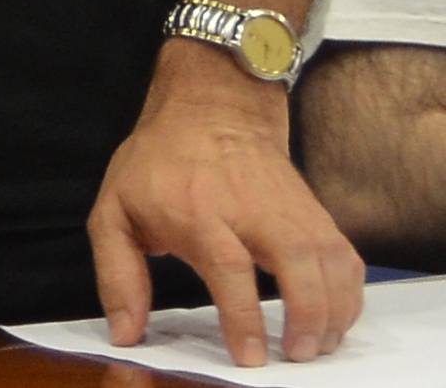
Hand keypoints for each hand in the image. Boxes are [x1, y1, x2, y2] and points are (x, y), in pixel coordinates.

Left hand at [88, 41, 364, 364]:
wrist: (210, 108)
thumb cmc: (157, 165)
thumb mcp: (115, 209)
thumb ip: (117, 273)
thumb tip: (124, 334)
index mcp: (196, 210)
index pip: (228, 265)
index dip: (242, 315)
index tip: (250, 356)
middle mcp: (250, 207)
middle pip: (295, 260)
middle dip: (305, 315)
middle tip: (296, 356)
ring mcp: (290, 208)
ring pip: (328, 260)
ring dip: (332, 311)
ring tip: (315, 348)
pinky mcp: (315, 212)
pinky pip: (345, 257)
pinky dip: (349, 294)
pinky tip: (334, 320)